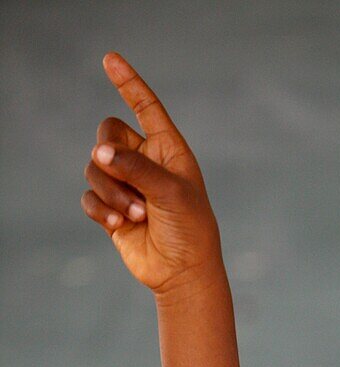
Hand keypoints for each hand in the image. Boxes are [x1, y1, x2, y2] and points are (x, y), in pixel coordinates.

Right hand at [81, 52, 223, 297]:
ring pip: (95, 168)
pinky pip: (90, 196)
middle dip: (111, 157)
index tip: (110, 59)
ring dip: (112, 192)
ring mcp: (127, 185)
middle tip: (127, 180)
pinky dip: (102, 209)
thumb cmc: (190, 230)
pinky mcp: (112, 209)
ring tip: (135, 215)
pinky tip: (120, 225)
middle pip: (107, 136)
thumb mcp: (171, 193)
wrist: (182, 273)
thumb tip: (99, 154)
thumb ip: (136, 168)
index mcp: (168, 150)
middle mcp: (145, 162)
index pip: (146, 108)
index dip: (129, 84)